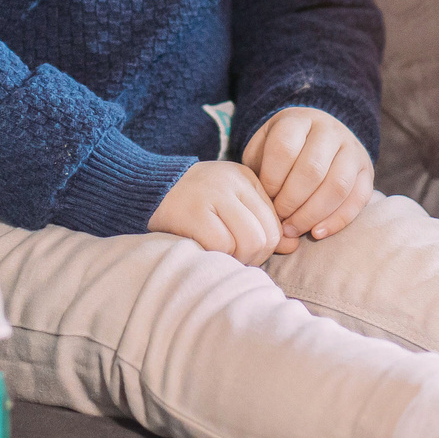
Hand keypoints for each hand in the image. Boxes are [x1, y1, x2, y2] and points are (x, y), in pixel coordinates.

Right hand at [148, 160, 282, 264]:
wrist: (146, 188)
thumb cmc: (193, 203)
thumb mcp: (230, 204)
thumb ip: (261, 222)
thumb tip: (292, 245)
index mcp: (245, 178)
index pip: (276, 221)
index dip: (267, 245)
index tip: (248, 251)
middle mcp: (231, 182)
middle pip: (267, 234)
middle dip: (255, 256)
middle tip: (235, 258)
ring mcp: (212, 195)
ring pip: (250, 241)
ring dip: (238, 259)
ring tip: (222, 255)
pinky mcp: (193, 212)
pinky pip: (222, 245)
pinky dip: (218, 256)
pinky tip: (206, 252)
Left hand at [242, 107, 373, 253]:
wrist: (317, 136)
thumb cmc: (282, 149)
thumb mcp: (262, 147)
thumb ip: (258, 170)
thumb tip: (262, 206)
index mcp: (298, 120)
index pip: (284, 148)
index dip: (272, 179)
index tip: (264, 199)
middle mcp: (329, 130)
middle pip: (312, 170)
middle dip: (291, 202)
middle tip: (278, 220)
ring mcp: (352, 150)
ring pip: (337, 186)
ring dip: (312, 215)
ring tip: (293, 230)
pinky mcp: (367, 171)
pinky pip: (358, 199)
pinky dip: (337, 221)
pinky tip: (316, 233)